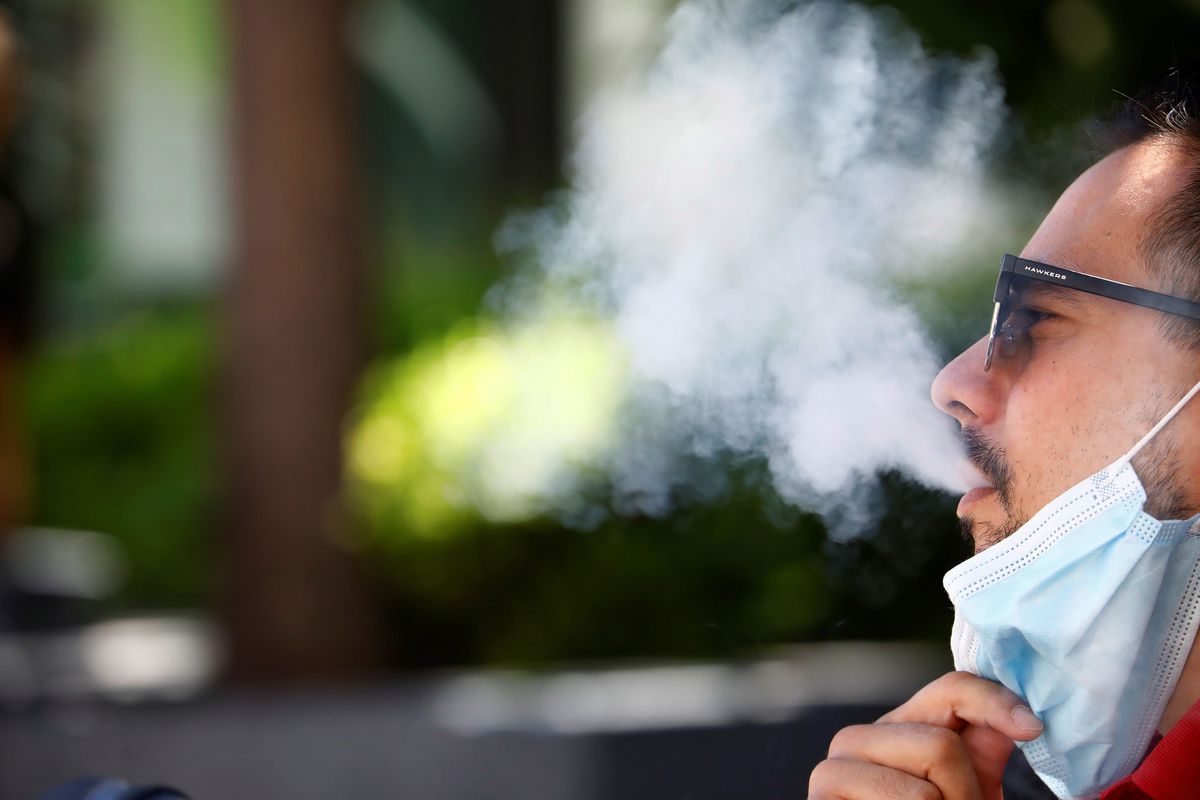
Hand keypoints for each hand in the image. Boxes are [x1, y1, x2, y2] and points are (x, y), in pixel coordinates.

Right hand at [808, 671, 1043, 799]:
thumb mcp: (969, 791)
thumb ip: (984, 750)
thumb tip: (1021, 720)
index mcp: (899, 728)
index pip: (951, 689)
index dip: (994, 701)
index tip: (1032, 728)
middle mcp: (859, 738)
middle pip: (941, 746)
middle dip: (967, 796)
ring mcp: (833, 769)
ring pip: (923, 793)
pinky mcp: (821, 798)